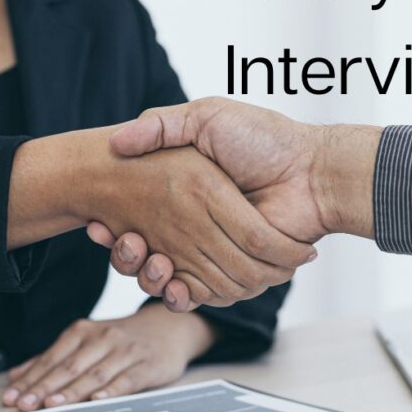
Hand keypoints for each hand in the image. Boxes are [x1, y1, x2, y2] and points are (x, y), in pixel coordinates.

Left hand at [2, 304, 216, 410]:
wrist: (170, 327)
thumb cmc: (123, 339)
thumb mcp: (88, 341)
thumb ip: (53, 359)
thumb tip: (16, 376)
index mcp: (84, 332)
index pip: (52, 358)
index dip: (31, 378)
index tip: (12, 396)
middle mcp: (103, 338)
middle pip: (70, 366)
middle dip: (45, 387)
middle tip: (25, 404)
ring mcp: (126, 351)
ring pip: (95, 374)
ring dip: (72, 391)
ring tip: (52, 404)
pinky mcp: (148, 365)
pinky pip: (127, 379)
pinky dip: (111, 390)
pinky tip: (97, 400)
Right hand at [87, 97, 381, 310]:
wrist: (312, 170)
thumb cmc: (263, 139)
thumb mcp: (206, 117)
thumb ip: (162, 125)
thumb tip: (116, 140)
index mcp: (187, 196)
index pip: (138, 219)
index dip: (115, 228)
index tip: (98, 224)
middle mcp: (197, 226)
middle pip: (148, 255)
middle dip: (127, 255)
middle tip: (124, 242)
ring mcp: (216, 251)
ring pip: (168, 278)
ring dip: (148, 275)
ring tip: (143, 256)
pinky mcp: (236, 273)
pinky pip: (202, 293)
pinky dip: (182, 294)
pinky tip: (170, 282)